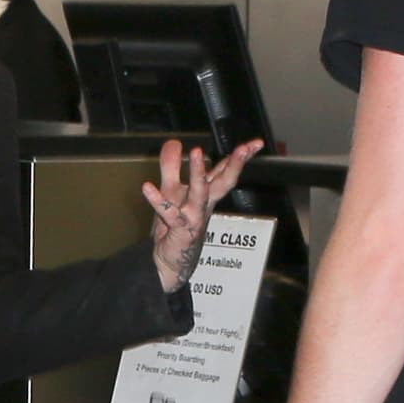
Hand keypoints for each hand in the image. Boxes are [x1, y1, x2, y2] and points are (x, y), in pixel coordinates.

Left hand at [145, 137, 264, 291]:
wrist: (169, 260)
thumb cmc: (176, 224)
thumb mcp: (171, 191)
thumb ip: (171, 166)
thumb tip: (175, 142)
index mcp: (206, 194)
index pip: (225, 171)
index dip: (239, 157)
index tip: (256, 143)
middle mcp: (204, 204)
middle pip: (223, 181)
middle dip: (235, 164)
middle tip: (245, 148)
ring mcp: (194, 216)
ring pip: (199, 193)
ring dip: (198, 173)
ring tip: (198, 152)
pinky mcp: (179, 228)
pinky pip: (168, 212)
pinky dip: (157, 200)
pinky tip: (147, 187)